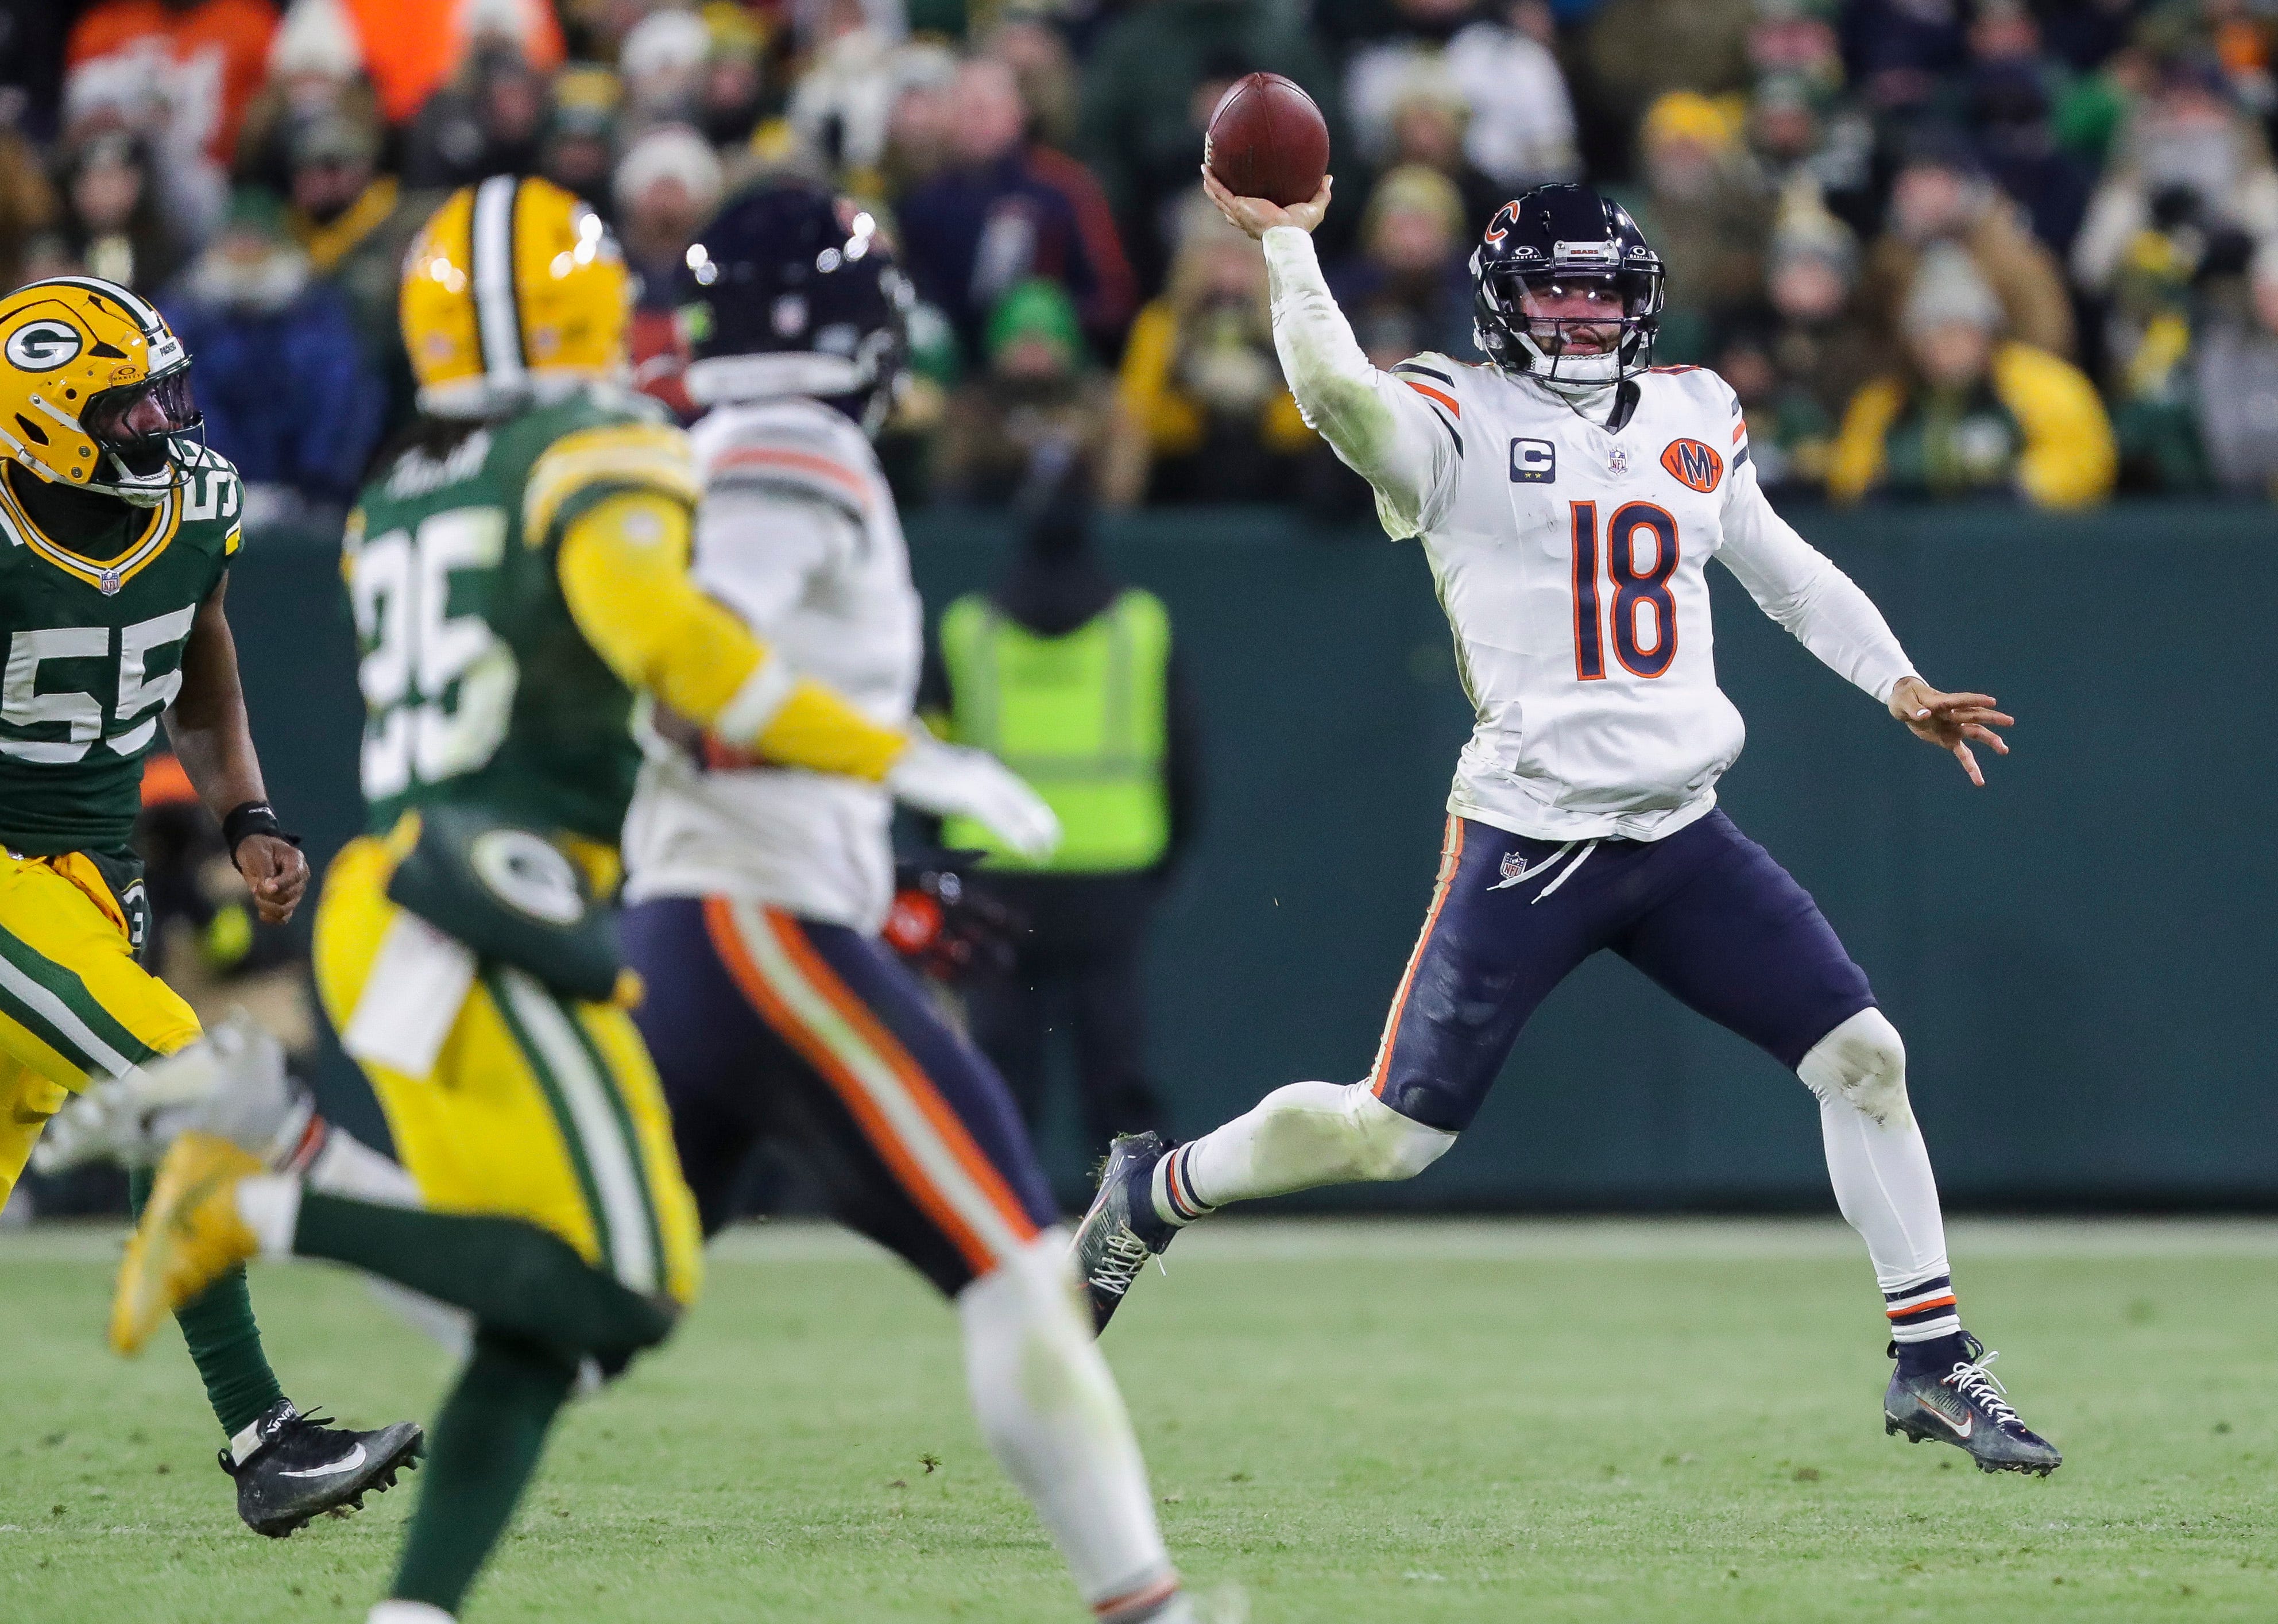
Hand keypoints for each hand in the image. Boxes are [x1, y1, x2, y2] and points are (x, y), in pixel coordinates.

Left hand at [235, 833, 308, 922]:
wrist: (256, 854)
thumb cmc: (258, 849)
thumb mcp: (258, 852)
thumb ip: (265, 869)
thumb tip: (269, 888)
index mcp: (296, 861)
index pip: (294, 877)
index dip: (280, 884)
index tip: (263, 886)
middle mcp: (300, 879)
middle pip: (288, 896)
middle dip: (266, 895)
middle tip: (255, 886)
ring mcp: (295, 893)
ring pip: (284, 910)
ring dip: (265, 906)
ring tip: (256, 895)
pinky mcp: (288, 904)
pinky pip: (282, 919)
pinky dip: (270, 917)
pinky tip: (261, 911)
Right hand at [886, 735, 1061, 860]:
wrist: (889, 756)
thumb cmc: (909, 766)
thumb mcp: (942, 775)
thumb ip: (959, 786)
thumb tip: (966, 799)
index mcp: (979, 763)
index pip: (1014, 788)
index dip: (1031, 807)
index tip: (1044, 824)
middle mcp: (983, 769)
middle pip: (1020, 797)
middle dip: (1038, 820)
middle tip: (1054, 840)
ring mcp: (976, 781)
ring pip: (1013, 810)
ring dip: (1031, 833)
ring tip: (1045, 851)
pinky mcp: (965, 795)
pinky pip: (998, 819)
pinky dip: (1014, 835)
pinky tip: (1026, 849)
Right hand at [1201, 168, 1332, 239]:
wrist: (1289, 234)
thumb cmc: (1300, 227)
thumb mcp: (1314, 207)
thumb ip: (1322, 193)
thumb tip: (1328, 178)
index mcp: (1261, 217)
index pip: (1248, 210)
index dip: (1241, 200)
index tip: (1240, 188)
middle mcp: (1247, 216)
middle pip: (1228, 204)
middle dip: (1219, 192)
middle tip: (1215, 176)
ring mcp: (1240, 212)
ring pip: (1220, 198)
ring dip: (1211, 185)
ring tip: (1206, 171)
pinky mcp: (1238, 207)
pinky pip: (1221, 193)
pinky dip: (1212, 182)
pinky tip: (1206, 169)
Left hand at [1889, 675, 2012, 786]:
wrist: (1903, 703)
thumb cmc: (1904, 698)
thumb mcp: (1903, 702)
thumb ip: (1914, 710)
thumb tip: (1926, 715)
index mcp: (1942, 701)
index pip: (1962, 700)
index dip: (1976, 700)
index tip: (1992, 702)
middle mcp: (1952, 714)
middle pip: (1975, 716)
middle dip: (1991, 719)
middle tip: (2010, 722)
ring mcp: (1953, 727)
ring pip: (1975, 733)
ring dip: (1990, 740)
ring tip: (2004, 750)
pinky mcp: (1949, 739)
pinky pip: (1963, 754)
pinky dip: (1970, 766)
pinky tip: (1979, 780)